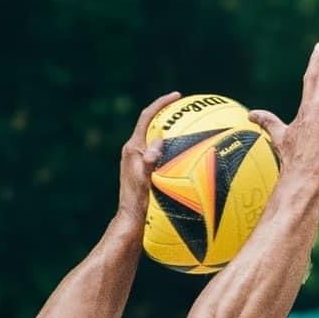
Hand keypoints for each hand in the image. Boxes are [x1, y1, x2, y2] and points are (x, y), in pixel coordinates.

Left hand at [117, 91, 181, 226]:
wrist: (132, 221)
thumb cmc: (139, 203)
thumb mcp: (145, 180)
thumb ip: (150, 160)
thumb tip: (159, 139)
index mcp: (132, 149)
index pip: (146, 118)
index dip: (161, 104)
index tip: (177, 96)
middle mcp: (134, 151)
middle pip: (151, 124)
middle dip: (166, 114)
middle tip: (185, 108)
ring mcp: (139, 160)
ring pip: (155, 138)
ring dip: (169, 130)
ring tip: (187, 126)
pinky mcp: (144, 170)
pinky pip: (159, 152)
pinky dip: (171, 147)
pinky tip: (184, 153)